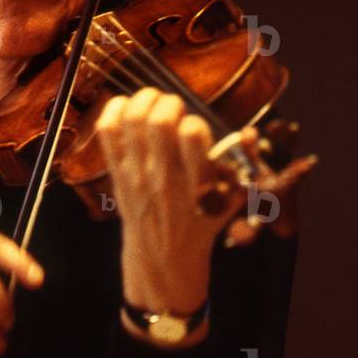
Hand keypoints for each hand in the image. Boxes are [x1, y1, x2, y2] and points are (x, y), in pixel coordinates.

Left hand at [96, 87, 252, 315]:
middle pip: (158, 122)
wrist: (162, 258)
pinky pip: (107, 132)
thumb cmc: (201, 223)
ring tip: (154, 102)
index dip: (194, 122)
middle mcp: (163, 177)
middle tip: (174, 108)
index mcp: (195, 183)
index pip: (192, 136)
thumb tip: (249, 132)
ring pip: (131, 120)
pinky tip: (128, 108)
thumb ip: (242, 164)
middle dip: (169, 103)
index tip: (195, 128)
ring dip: (144, 100)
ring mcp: (136, 174)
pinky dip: (115, 109)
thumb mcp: (231, 200)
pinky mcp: (117, 173)